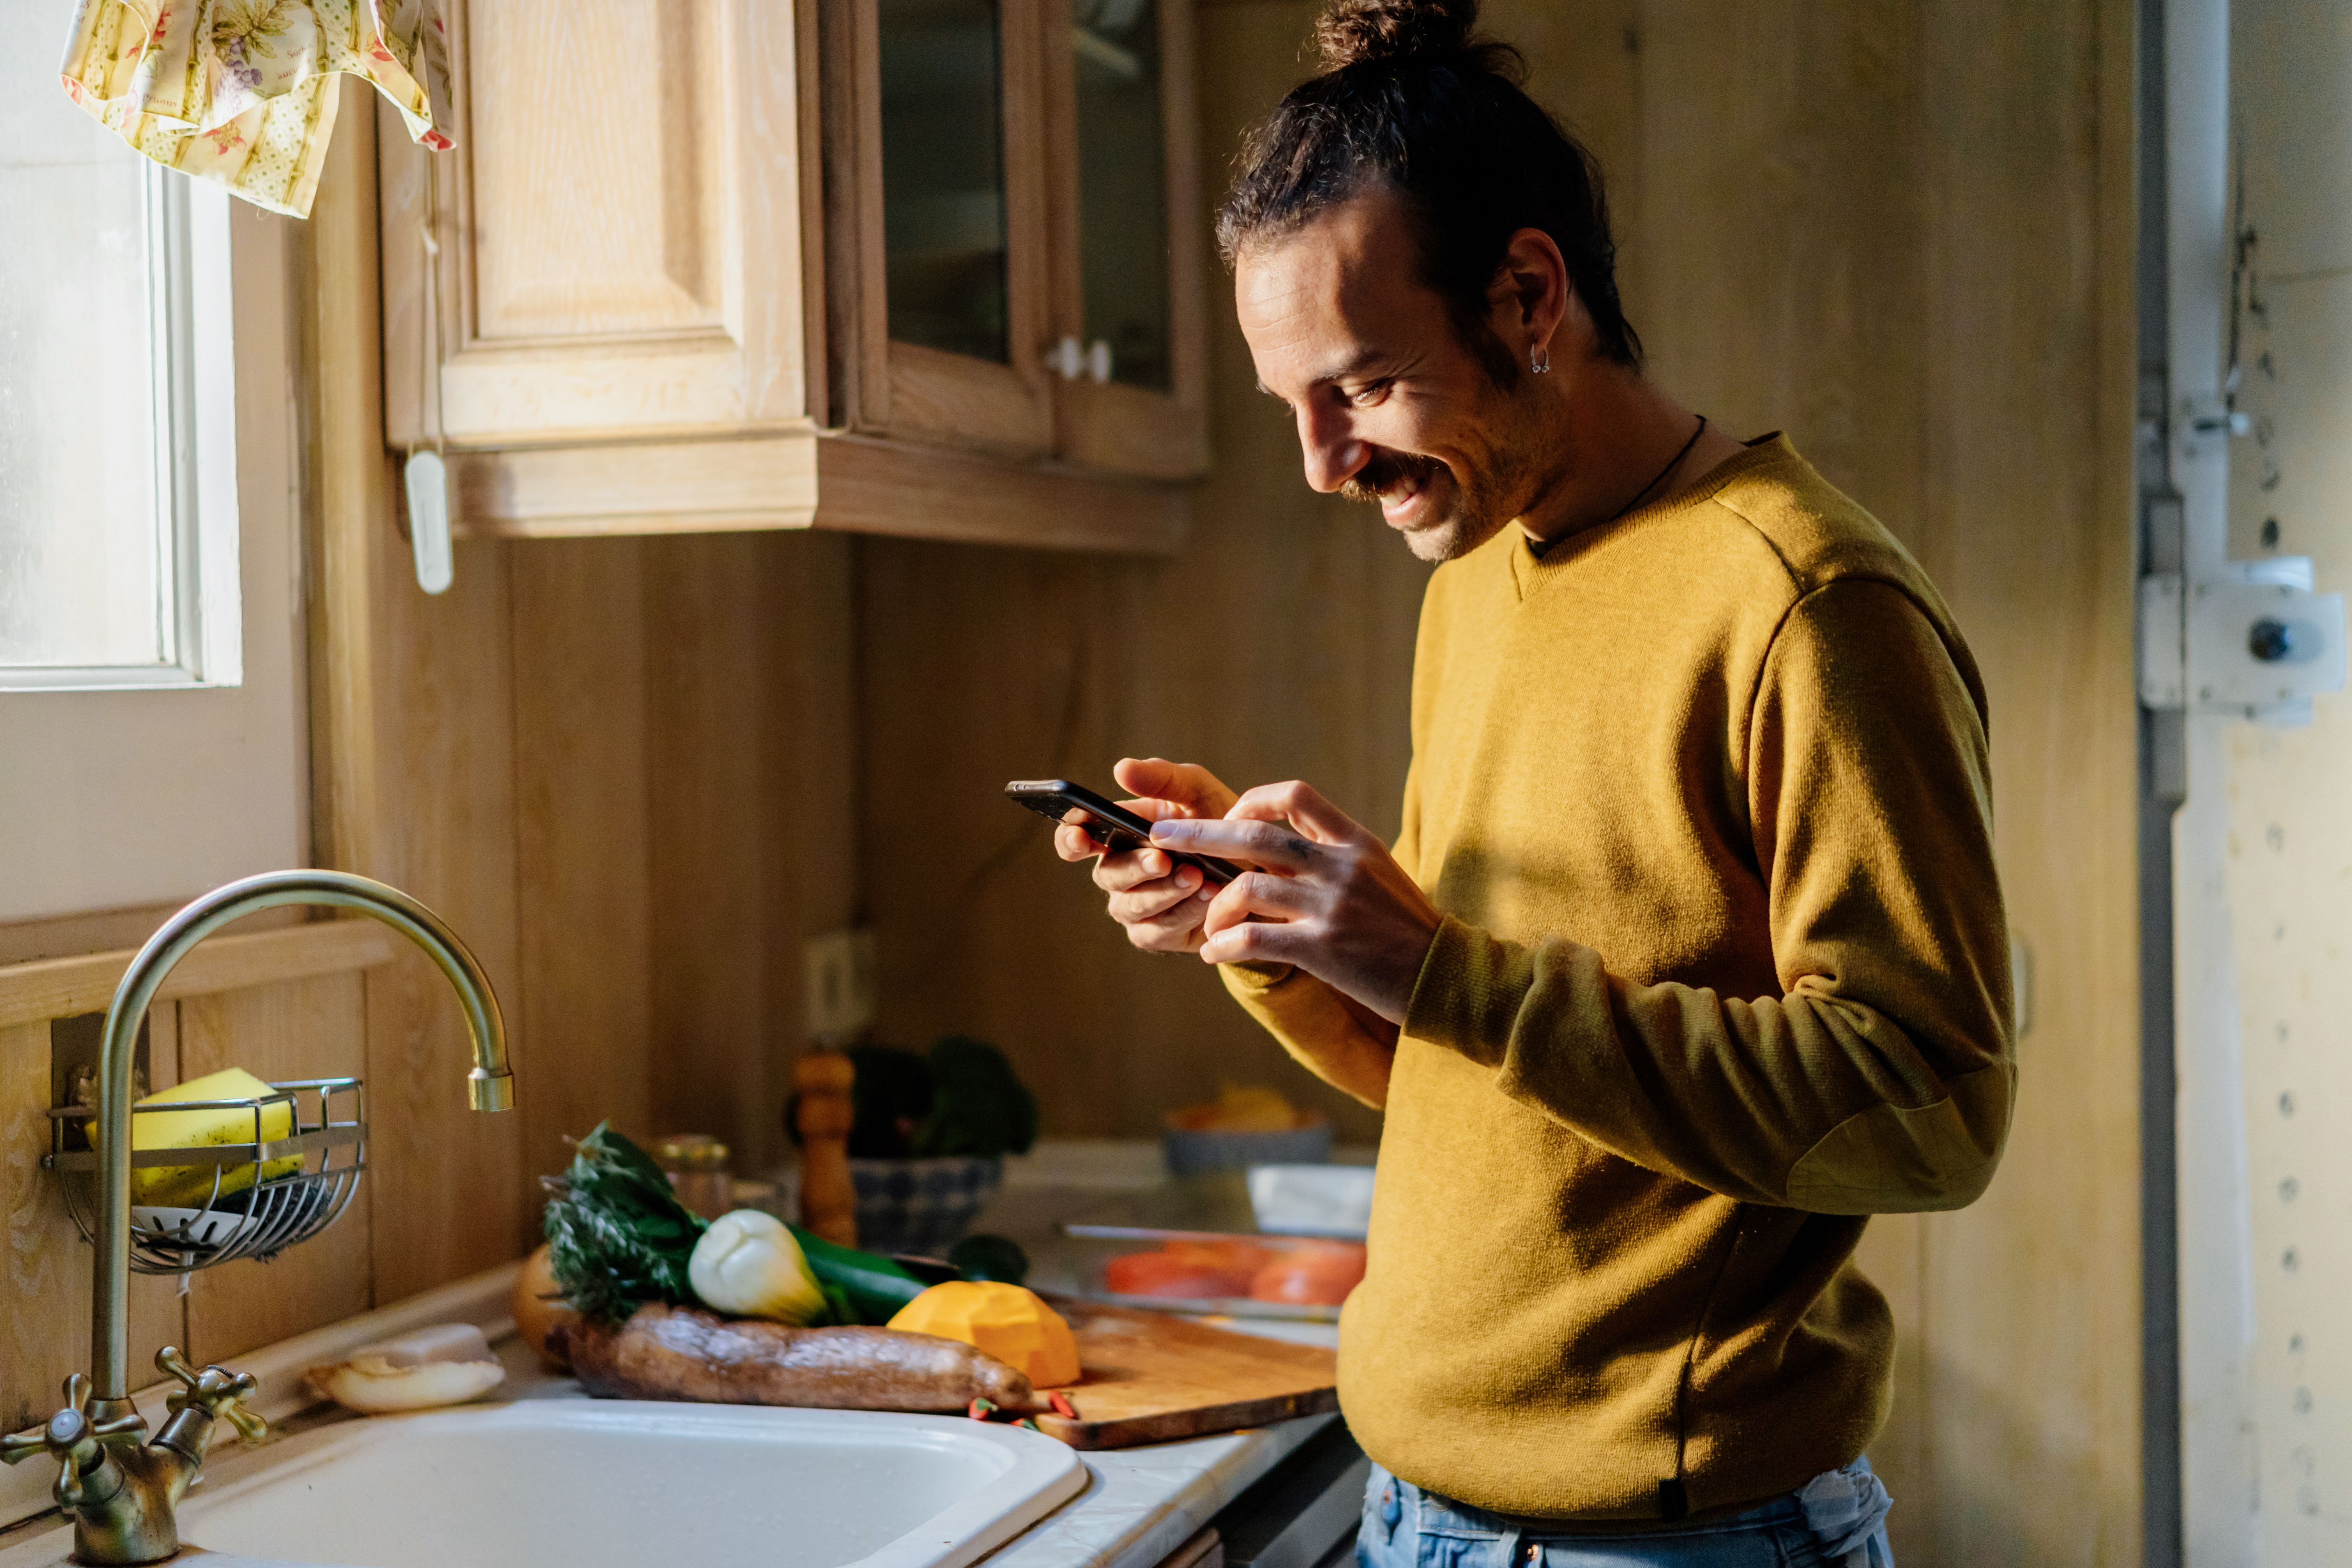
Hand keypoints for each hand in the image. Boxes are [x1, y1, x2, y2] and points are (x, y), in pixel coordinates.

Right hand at [1054, 758, 1238, 953]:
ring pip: (1131, 907)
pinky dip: (1183, 914)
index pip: (1076, 838)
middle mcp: (1120, 873)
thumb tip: (1121, 768)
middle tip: (1163, 860)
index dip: (1071, 839)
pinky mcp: (1159, 934)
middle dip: (1135, 867)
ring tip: (1198, 877)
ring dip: (1164, 892)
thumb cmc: (1221, 822)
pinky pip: (1157, 931)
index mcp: (1119, 834)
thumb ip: (1162, 778)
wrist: (1261, 866)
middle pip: (1107, 874)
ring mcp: (1136, 907)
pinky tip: (1208, 897)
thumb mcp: (1197, 791)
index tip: (1081, 837)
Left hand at [1150, 780, 1440, 1023]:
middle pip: (1255, 835)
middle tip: (1162, 835)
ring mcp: (1332, 906)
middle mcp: (1341, 866)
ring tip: (1204, 926)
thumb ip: (1333, 857)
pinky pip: (1254, 939)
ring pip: (1248, 888)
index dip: (1252, 801)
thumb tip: (1279, 850)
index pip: (1294, 796)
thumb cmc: (1407, 931)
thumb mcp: (1379, 876)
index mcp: (1355, 842)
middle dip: (1200, 833)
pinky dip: (1224, 944)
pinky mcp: (1324, 950)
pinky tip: (1214, 954)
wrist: (1448, 978)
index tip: (1229, 818)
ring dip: (1213, 905)